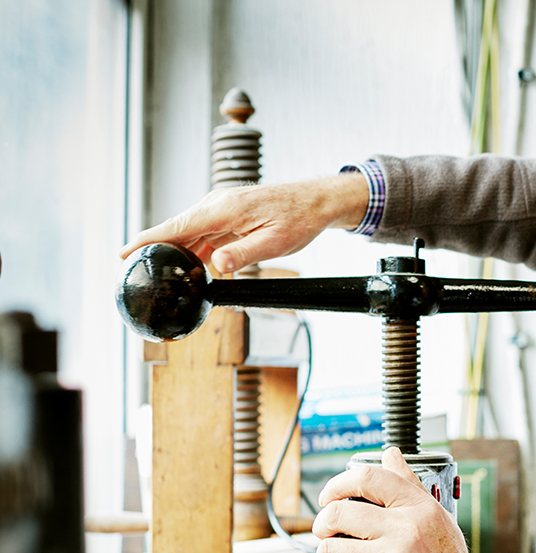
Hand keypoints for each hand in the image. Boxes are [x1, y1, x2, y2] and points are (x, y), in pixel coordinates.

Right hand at [119, 172, 368, 272]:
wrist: (316, 201)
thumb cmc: (298, 220)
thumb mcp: (275, 243)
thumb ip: (244, 254)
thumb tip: (217, 265)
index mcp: (224, 209)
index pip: (176, 227)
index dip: (147, 240)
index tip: (124, 252)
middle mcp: (217, 204)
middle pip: (176, 229)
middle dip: (153, 248)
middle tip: (134, 270)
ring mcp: (221, 206)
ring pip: (189, 231)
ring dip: (174, 250)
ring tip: (157, 272)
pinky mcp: (228, 212)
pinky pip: (203, 231)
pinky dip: (193, 247)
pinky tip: (189, 265)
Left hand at [312, 447, 495, 552]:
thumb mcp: (437, 519)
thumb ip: (410, 486)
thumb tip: (391, 454)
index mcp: (419, 509)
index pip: (369, 478)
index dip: (338, 483)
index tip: (329, 495)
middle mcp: (405, 530)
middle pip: (338, 512)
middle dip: (322, 523)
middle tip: (325, 531)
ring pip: (330, 548)